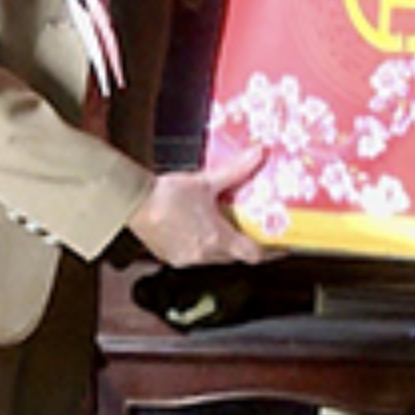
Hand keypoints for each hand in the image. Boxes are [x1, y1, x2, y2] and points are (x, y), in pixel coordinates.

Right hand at [127, 146, 277, 267]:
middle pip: (234, 257)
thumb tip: (258, 154)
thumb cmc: (169, 195)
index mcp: (218, 240)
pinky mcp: (171, 258)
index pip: (253, 255)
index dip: (270, 252)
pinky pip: (194, 257)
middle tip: (253, 231)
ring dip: (222, 246)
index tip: (281, 247)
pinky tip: (198, 230)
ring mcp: (186, 260)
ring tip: (225, 227)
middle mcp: (204, 256)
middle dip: (245, 246)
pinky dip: (202, 246)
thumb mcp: (206, 182)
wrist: (134, 203)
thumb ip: (235, 171)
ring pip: (214, 258)